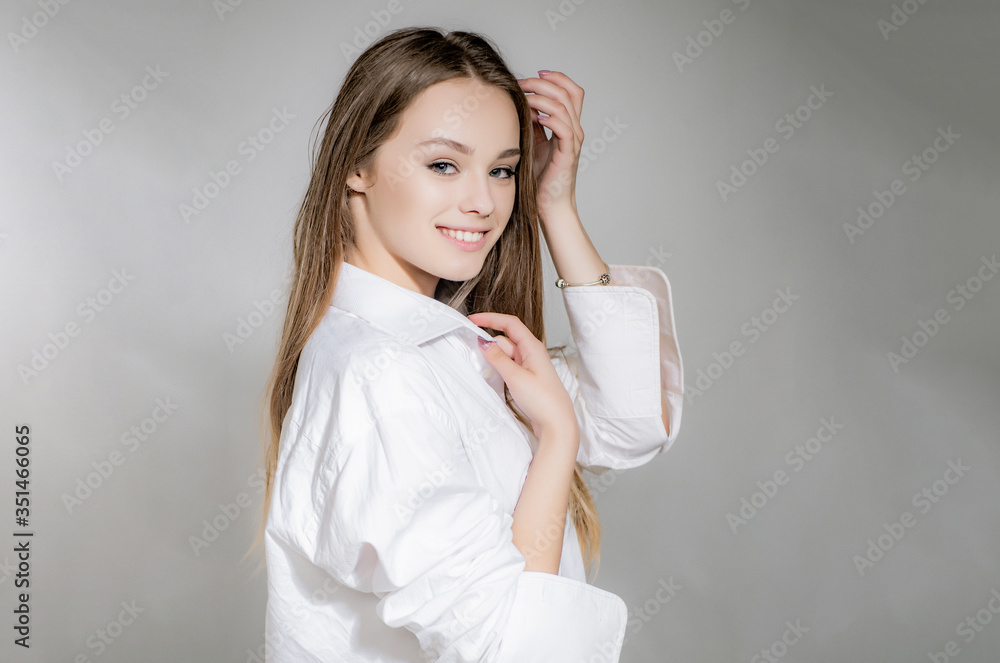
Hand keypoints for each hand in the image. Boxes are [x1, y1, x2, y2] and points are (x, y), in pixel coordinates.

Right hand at [467, 311, 578, 444]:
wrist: (557, 424)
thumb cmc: (544, 401)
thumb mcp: (516, 377)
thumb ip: (498, 358)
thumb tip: (484, 342)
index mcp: (532, 347)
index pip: (510, 323)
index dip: (490, 318)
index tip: (473, 319)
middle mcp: (531, 353)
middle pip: (505, 339)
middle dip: (490, 345)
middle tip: (476, 355)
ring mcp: (529, 365)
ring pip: (505, 354)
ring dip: (494, 358)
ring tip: (486, 371)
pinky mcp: (526, 377)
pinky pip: (508, 366)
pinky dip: (499, 368)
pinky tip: (494, 377)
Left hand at [517, 70, 585, 216]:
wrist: (549, 204)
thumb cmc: (541, 177)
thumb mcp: (534, 143)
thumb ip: (533, 123)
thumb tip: (521, 103)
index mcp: (569, 125)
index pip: (571, 91)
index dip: (556, 78)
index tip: (533, 75)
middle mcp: (575, 129)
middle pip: (568, 92)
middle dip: (544, 82)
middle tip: (522, 83)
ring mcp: (573, 141)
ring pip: (564, 106)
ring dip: (542, 97)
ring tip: (525, 97)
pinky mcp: (567, 154)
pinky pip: (563, 127)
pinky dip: (549, 117)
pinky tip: (534, 117)